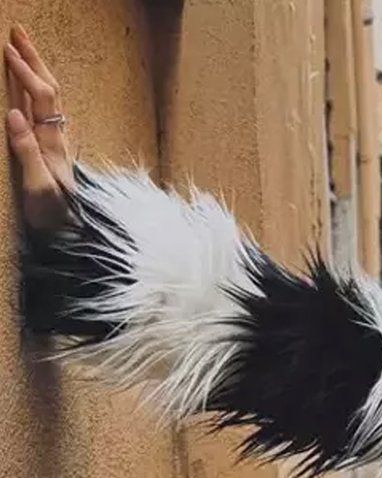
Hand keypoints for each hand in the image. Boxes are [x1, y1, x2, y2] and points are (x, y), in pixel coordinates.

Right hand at [5, 24, 72, 230]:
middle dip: (33, 60)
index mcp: (53, 142)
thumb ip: (27, 151)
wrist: (68, 234)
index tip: (7, 50)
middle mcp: (56, 137)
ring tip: (20, 49)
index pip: (43, 97)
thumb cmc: (53, 215)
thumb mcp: (38, 186)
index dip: (26, 72)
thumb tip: (14, 114)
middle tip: (17, 32)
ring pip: (46, 98)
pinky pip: (41, 112)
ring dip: (33, 71)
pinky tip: (25, 87)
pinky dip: (31, 91)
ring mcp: (53, 143)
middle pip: (48, 89)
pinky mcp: (48, 150)